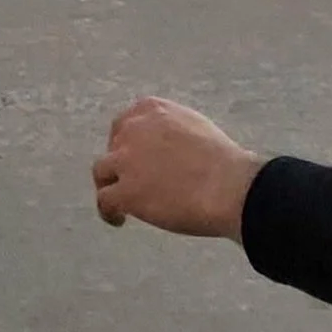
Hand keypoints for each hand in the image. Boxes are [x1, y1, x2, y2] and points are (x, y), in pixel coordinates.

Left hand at [92, 96, 262, 238]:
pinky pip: (104, 200)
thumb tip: (169, 148)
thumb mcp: (195, 127)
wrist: (229, 186)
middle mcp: (134, 129)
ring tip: (121, 204)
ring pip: (101, 171)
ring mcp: (127, 160)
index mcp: (153, 110)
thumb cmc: (224, 162)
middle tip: (132, 181)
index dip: (127, 142)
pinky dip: (108, 211)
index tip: (135, 157)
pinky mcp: (126, 191)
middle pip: (113, 146)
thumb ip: (173, 131)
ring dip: (109, 185)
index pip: (127, 122)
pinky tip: (119, 220)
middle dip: (120, 162)